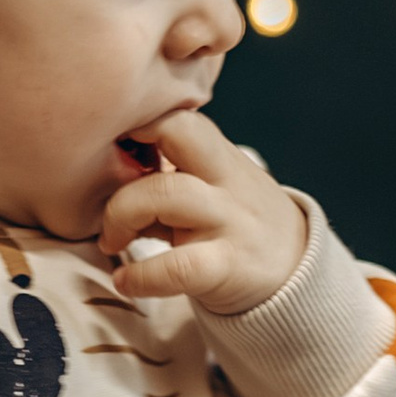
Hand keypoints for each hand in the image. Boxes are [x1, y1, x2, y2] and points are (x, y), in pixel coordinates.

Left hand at [100, 104, 306, 316]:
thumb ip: (162, 178)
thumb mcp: (209, 191)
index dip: (133, 125)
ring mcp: (230, 220)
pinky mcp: (228, 266)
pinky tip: (126, 282)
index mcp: (218, 156)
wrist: (297, 276)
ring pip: (165, 193)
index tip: (104, 156)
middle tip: (102, 199)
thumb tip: (98, 177)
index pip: (176, 114)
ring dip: (120, 216)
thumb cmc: (235, 228)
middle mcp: (228, 179)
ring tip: (111, 242)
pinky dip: (141, 275)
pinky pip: (176, 266)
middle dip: (124, 161)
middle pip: (175, 132)